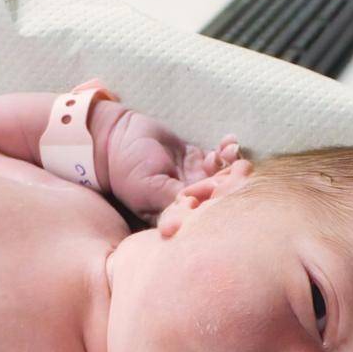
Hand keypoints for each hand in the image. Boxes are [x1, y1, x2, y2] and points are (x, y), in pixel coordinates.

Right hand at [101, 107, 240, 221]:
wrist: (117, 136)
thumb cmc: (128, 166)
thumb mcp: (148, 186)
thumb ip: (173, 199)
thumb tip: (200, 210)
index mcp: (174, 214)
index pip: (203, 215)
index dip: (216, 203)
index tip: (219, 187)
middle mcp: (187, 201)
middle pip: (217, 197)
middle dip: (229, 182)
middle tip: (235, 168)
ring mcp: (194, 181)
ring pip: (223, 177)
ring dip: (231, 164)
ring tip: (230, 151)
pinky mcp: (197, 162)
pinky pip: (219, 160)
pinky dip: (227, 151)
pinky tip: (227, 142)